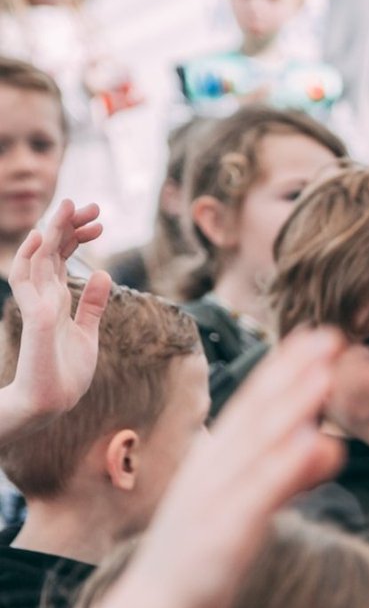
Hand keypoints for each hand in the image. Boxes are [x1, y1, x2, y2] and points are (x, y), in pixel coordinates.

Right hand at [0, 199, 109, 442]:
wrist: (51, 402)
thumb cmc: (65, 373)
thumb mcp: (87, 333)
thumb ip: (92, 304)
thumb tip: (102, 272)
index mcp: (56, 299)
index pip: (63, 257)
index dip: (78, 236)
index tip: (101, 222)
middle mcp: (44, 296)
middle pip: (52, 250)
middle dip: (70, 225)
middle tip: (93, 205)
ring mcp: (36, 303)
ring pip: (39, 256)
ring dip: (53, 230)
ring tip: (69, 206)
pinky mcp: (34, 315)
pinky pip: (27, 279)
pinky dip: (32, 256)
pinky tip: (43, 236)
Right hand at [94, 327, 346, 607]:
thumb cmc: (202, 559)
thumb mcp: (250, 508)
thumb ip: (289, 476)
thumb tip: (326, 444)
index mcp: (217, 462)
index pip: (254, 405)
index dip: (286, 369)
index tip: (318, 337)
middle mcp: (215, 470)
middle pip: (259, 412)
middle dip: (294, 371)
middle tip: (330, 335)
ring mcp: (219, 497)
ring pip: (262, 442)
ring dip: (294, 405)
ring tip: (326, 373)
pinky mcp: (228, 530)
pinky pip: (263, 492)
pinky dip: (290, 465)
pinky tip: (319, 442)